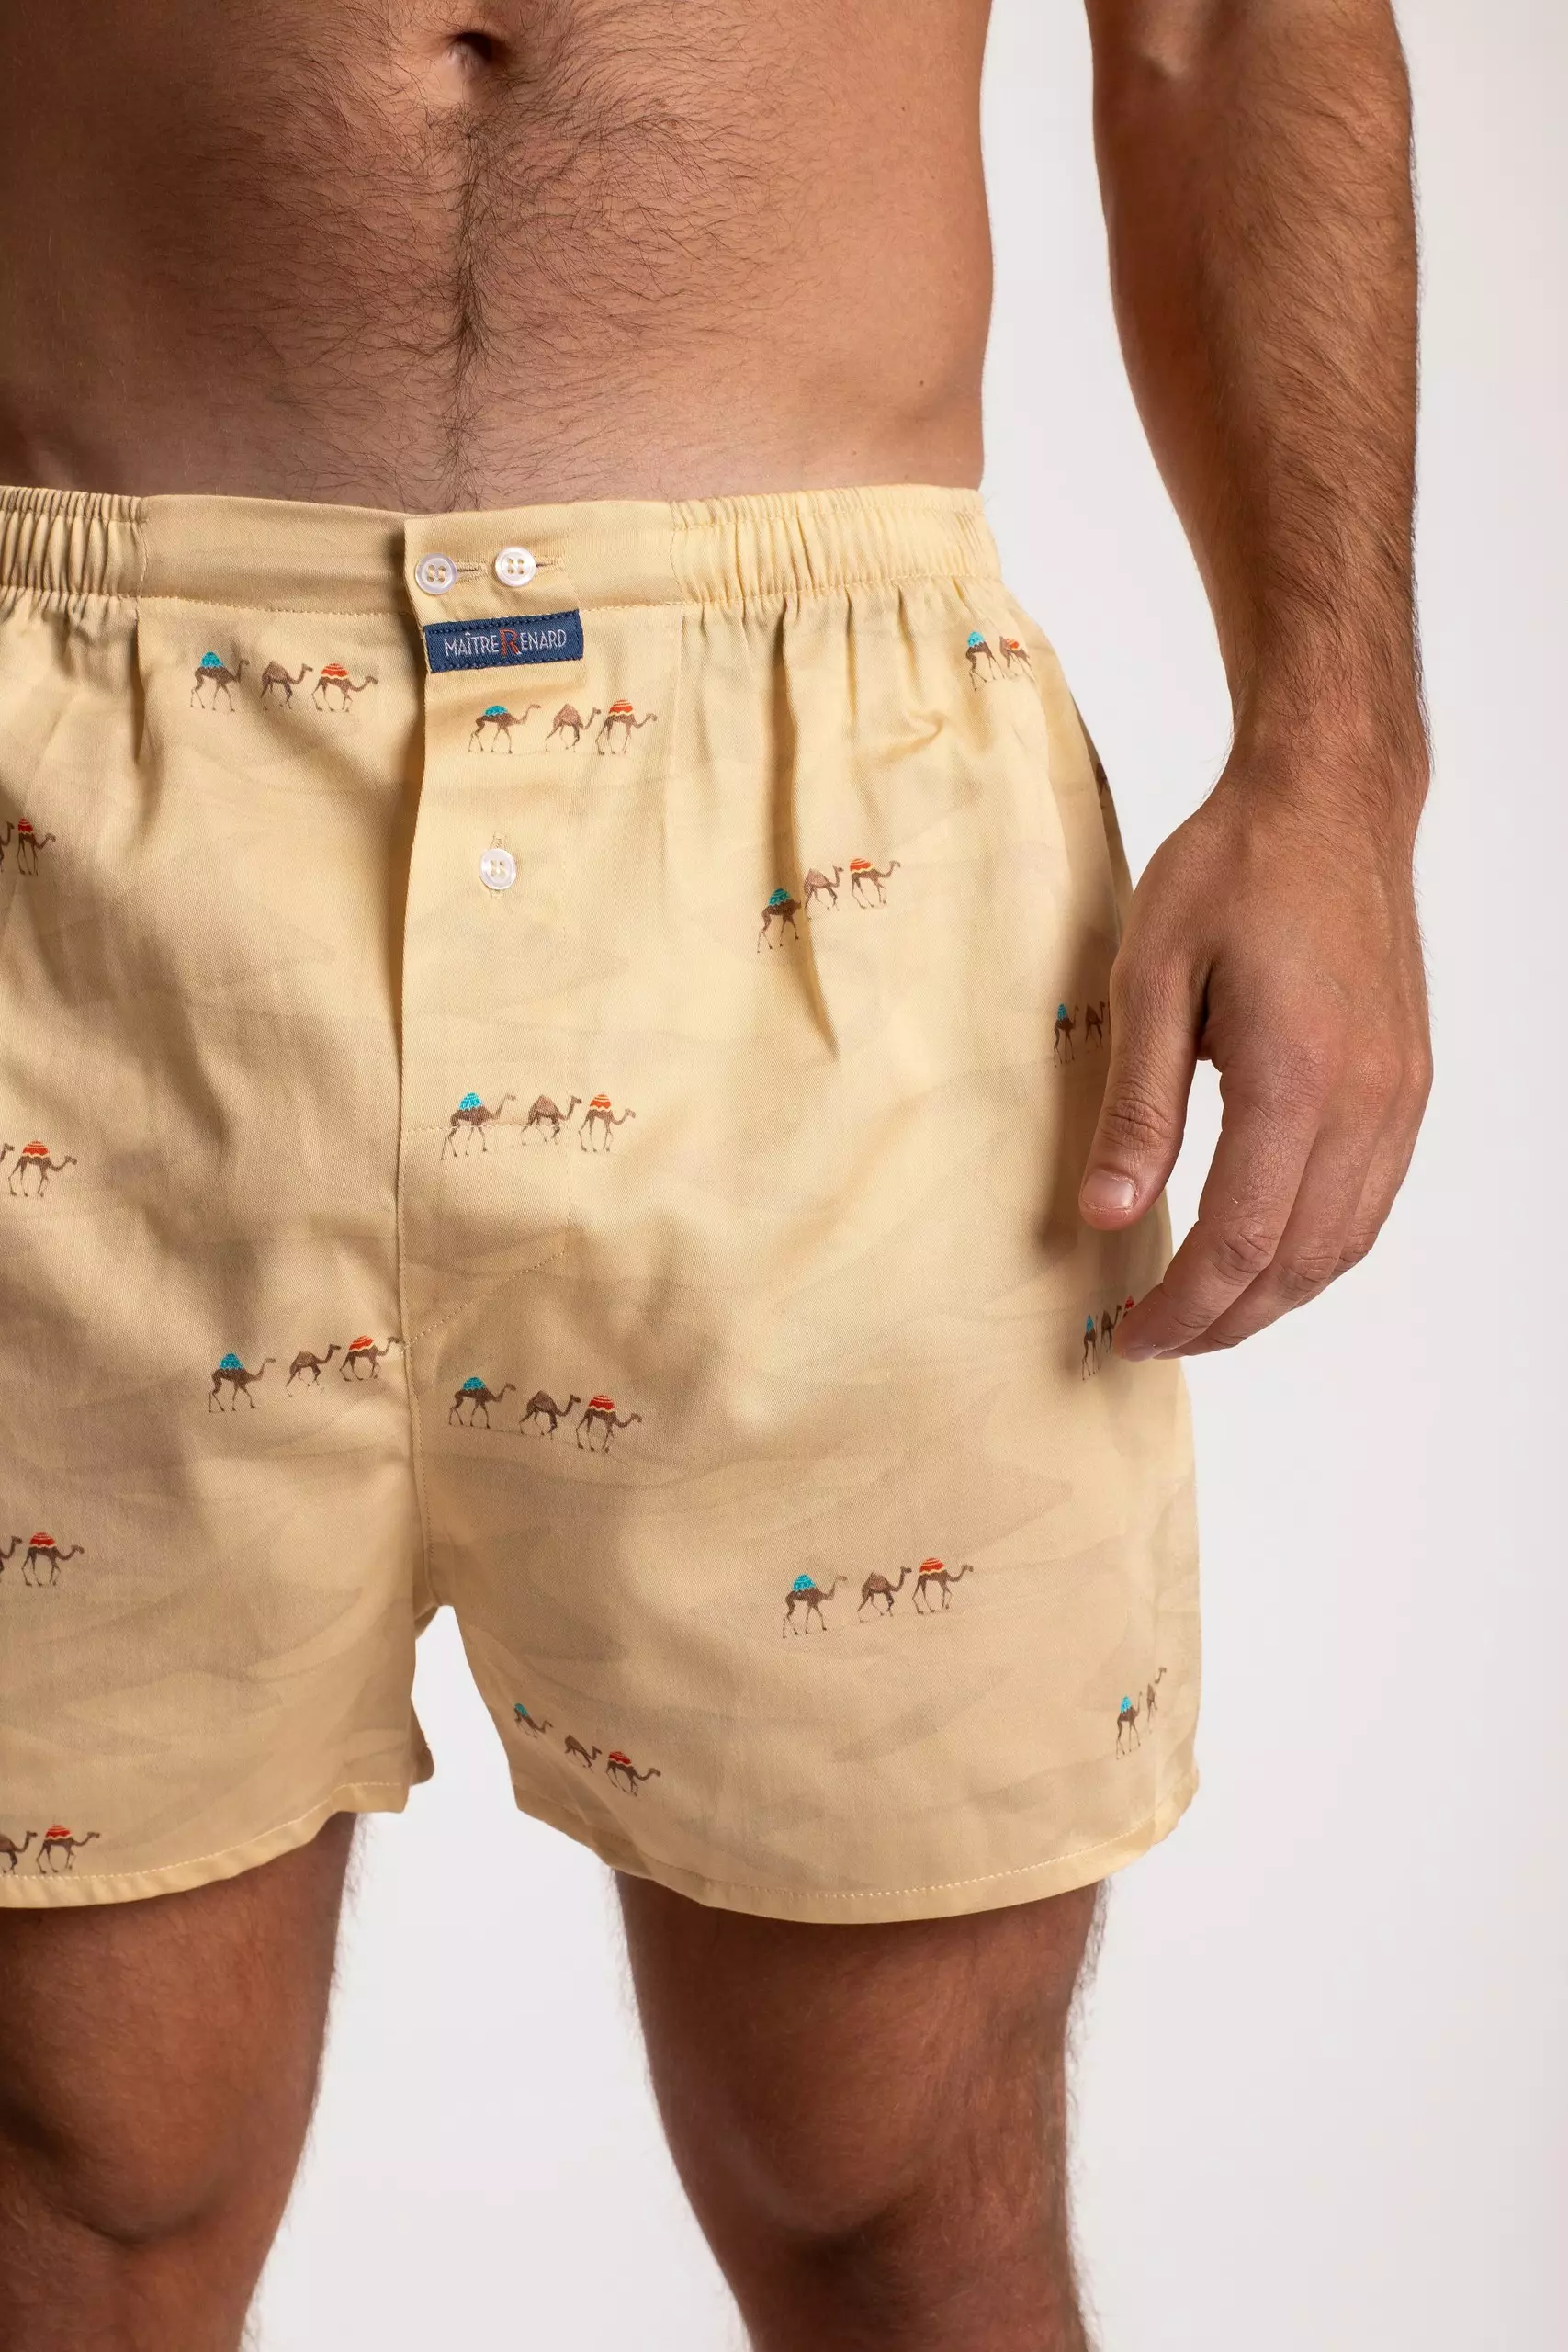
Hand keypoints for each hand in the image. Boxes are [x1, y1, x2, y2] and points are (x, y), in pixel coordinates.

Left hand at [1078, 739, 1430, 1356]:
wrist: (1330, 801)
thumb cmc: (1235, 868)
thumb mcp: (1152, 975)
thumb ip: (1138, 1106)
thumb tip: (1108, 1214)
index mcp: (1296, 1079)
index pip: (1238, 1241)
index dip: (1181, 1306)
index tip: (1129, 1333)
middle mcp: (1365, 1101)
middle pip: (1298, 1263)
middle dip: (1223, 1321)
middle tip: (1155, 1338)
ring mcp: (1399, 1096)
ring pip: (1344, 1244)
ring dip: (1273, 1297)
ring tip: (1203, 1313)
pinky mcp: (1408, 1083)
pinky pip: (1370, 1200)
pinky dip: (1316, 1249)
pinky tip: (1265, 1253)